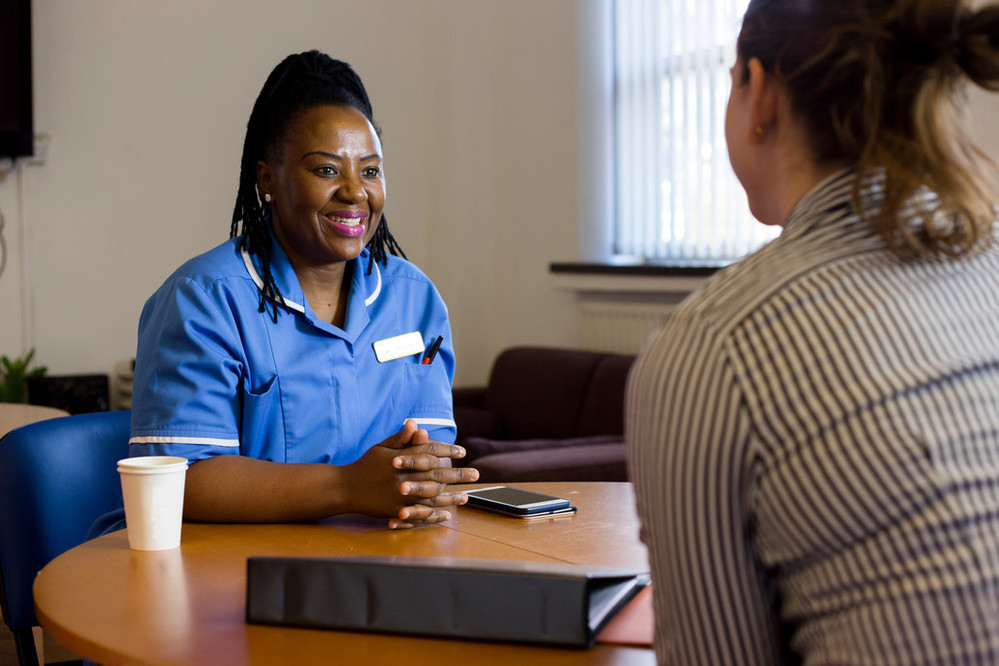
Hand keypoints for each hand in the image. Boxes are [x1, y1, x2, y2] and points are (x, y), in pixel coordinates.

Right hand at [344, 421, 478, 528]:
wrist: (345, 489)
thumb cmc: (365, 465)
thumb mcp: (381, 448)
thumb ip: (400, 438)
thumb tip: (416, 423)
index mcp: (401, 459)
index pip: (429, 452)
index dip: (447, 451)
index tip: (462, 452)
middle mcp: (403, 478)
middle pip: (436, 475)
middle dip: (458, 475)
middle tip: (476, 474)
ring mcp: (401, 497)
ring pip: (432, 497)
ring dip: (451, 497)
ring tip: (466, 497)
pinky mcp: (396, 511)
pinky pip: (420, 514)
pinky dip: (435, 515)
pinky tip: (447, 515)